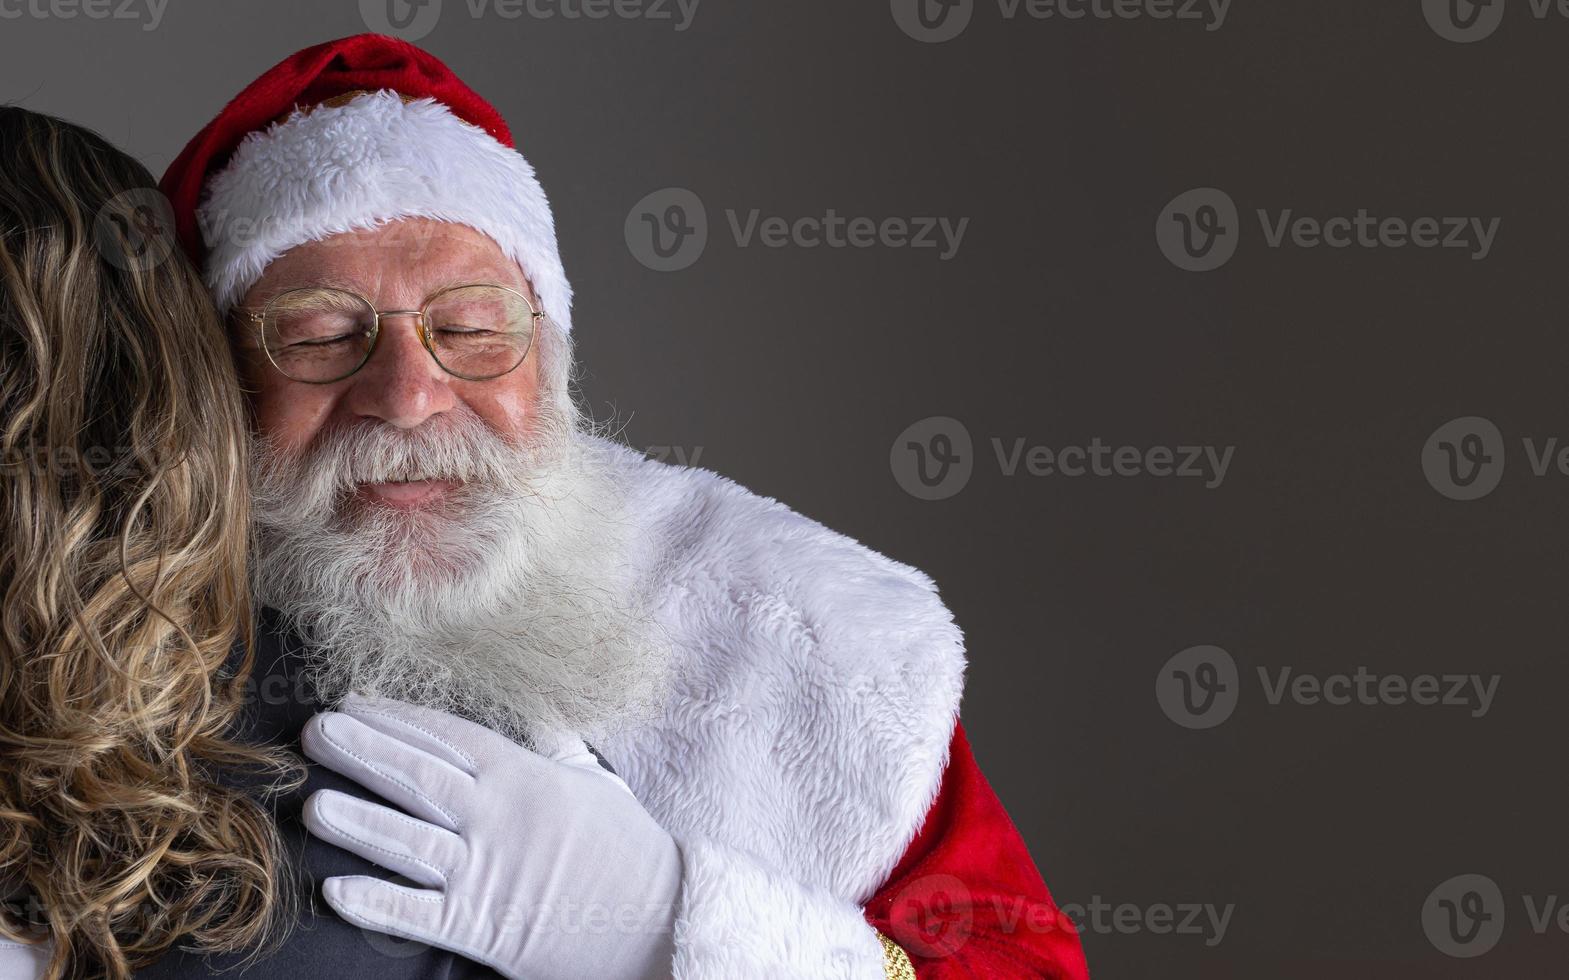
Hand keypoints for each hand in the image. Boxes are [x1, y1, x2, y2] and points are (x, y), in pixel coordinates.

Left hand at [300, 694, 681, 979]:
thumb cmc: (628, 849)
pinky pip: (418, 913)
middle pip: (415, 777)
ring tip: (311, 804)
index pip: (447, 737)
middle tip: (314, 732)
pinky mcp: (482, 926)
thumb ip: (557, 746)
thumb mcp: (596, 783)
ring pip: (406, 839)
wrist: (657, 918)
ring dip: (355, 821)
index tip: (355, 703)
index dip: (396, 719)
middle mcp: (497, 818)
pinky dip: (376, 902)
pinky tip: (337, 889)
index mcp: (523, 776)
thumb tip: (539, 712)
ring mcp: (486, 871)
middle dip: (361, 752)